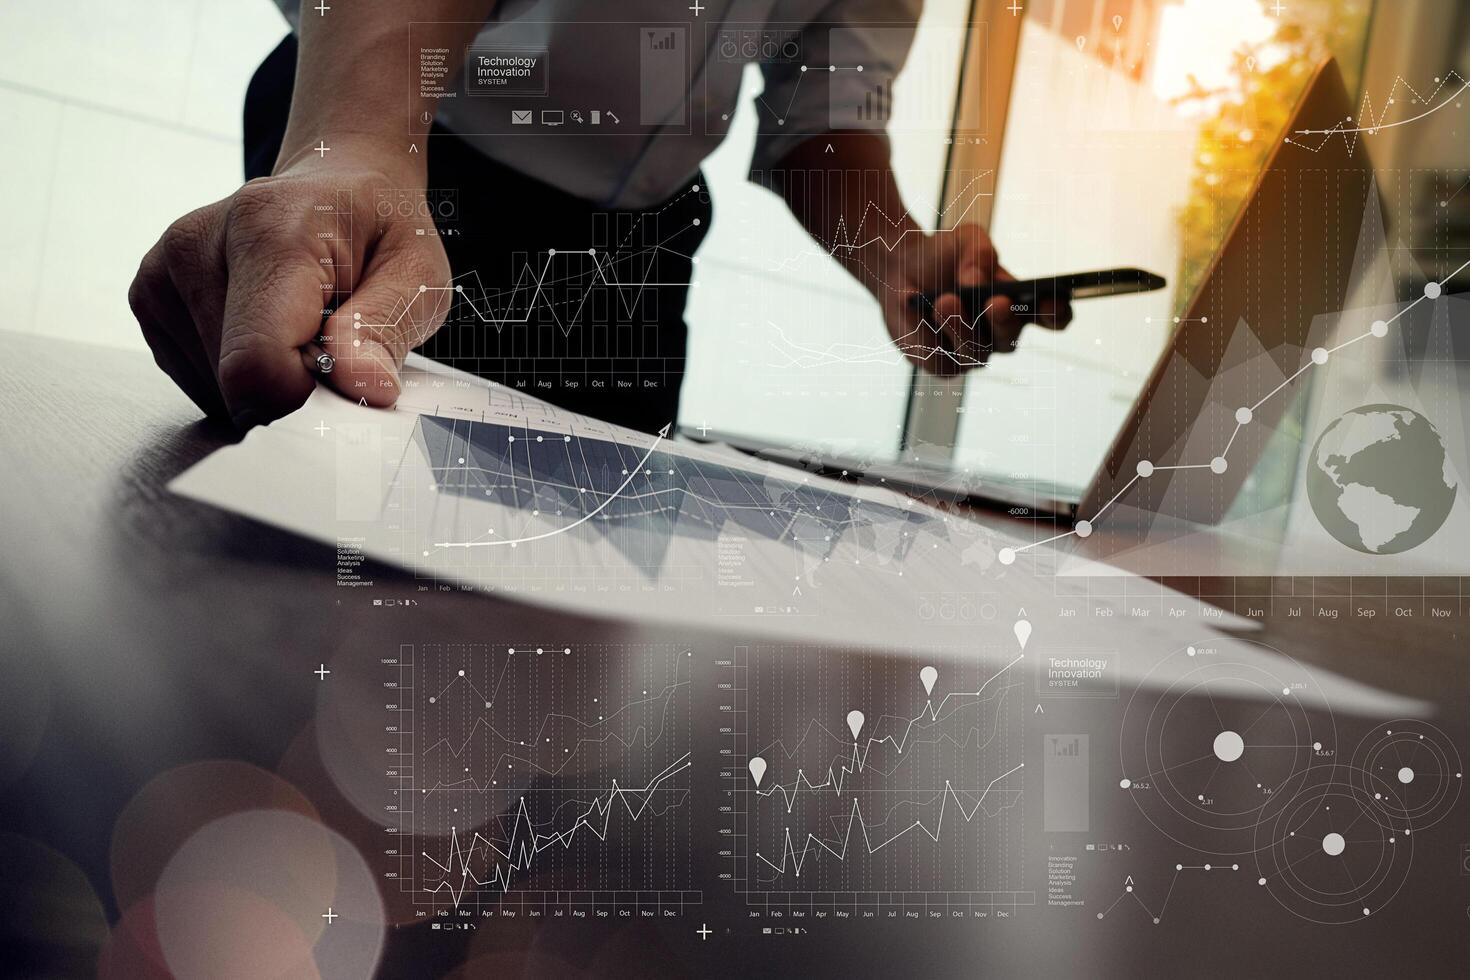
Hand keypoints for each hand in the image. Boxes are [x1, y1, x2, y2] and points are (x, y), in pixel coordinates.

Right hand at [128, 137, 451, 428]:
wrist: (336, 186)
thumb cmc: (377, 228)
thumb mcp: (416, 272)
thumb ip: (387, 329)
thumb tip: (363, 385)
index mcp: (269, 231)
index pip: (255, 362)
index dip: (301, 395)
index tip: (336, 371)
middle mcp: (198, 243)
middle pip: (234, 383)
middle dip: (290, 386)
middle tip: (327, 338)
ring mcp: (164, 270)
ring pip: (214, 389)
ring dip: (265, 380)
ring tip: (299, 325)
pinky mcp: (150, 295)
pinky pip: (198, 381)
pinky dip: (239, 374)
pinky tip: (267, 329)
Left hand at [871, 223, 1070, 377]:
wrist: (903, 268)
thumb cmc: (945, 257)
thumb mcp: (966, 241)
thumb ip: (978, 255)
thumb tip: (976, 283)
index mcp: (1020, 306)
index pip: (1052, 318)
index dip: (1057, 313)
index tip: (1051, 301)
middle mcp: (1000, 335)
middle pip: (1010, 340)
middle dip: (1004, 321)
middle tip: (996, 302)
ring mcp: (972, 354)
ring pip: (974, 354)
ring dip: (961, 327)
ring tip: (946, 299)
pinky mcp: (941, 365)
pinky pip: (939, 361)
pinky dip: (927, 337)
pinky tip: (917, 314)